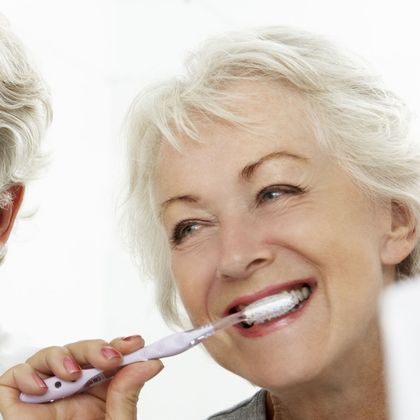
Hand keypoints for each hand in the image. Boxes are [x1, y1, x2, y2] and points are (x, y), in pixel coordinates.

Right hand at [0, 336, 162, 418]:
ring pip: (48, 356)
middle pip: (78, 351)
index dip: (119, 345)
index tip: (135, 344)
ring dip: (62, 355)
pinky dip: (25, 374)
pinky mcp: (19, 408)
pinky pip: (13, 378)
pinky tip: (42, 387)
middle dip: (95, 347)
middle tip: (110, 358)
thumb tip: (149, 363)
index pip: (105, 356)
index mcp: (98, 394)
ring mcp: (45, 398)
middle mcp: (72, 392)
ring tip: (74, 374)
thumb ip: (128, 395)